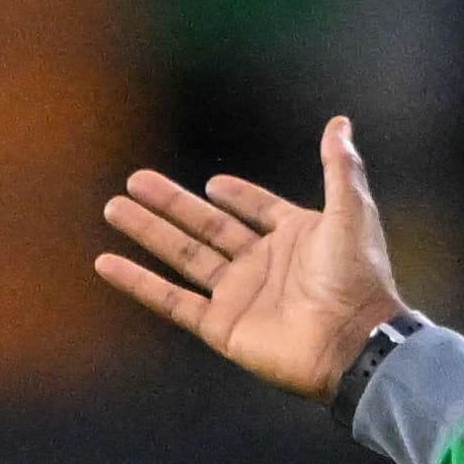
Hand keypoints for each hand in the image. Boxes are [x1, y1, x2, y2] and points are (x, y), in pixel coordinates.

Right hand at [94, 116, 409, 401]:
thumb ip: (340, 167)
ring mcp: (239, 295)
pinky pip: (171, 301)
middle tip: (136, 180)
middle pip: (207, 227)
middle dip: (172, 204)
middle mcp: (264, 264)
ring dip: (148, 232)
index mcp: (296, 237)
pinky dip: (138, 283)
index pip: (259, 210)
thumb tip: (340, 122)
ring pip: (183, 257)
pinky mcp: (221, 326)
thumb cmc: (356, 277)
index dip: (240, 197)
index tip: (213, 183)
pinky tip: (107, 263)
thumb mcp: (351, 211)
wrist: (351, 341)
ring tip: (114, 207)